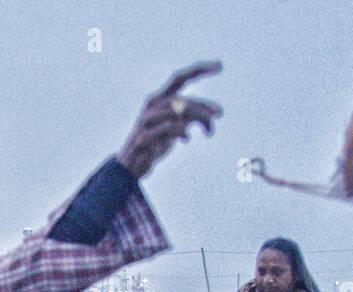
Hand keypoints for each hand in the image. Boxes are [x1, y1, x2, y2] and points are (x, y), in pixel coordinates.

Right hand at [118, 61, 222, 177]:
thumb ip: (192, 117)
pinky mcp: (144, 137)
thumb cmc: (156, 143)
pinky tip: (187, 139)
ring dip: (195, 118)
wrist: (132, 165)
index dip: (199, 70)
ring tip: (209, 131)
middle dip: (202, 106)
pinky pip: (166, 129)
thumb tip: (214, 114)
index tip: (220, 66)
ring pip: (175, 111)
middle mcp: (152, 105)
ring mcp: (146, 121)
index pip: (180, 78)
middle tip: (220, 113)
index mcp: (160, 99)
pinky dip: (180, 131)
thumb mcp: (177, 127)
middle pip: (181, 99)